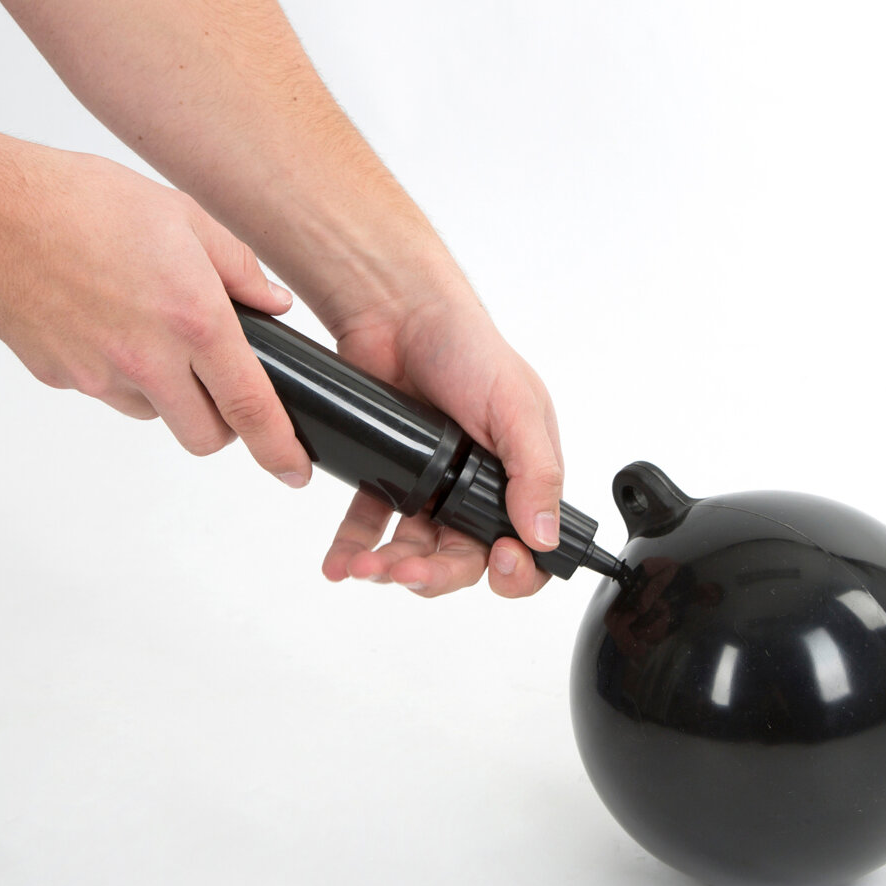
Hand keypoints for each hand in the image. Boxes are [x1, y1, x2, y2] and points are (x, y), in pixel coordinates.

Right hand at [0, 144, 311, 483]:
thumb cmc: (81, 201)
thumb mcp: (182, 216)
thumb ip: (239, 268)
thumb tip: (275, 305)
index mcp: (193, 318)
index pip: (250, 406)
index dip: (278, 448)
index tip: (294, 470)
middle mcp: (149, 358)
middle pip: (204, 436)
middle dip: (222, 425)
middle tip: (218, 384)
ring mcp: (101, 376)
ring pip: (156, 414)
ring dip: (168, 393)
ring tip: (147, 328)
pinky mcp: (64, 379)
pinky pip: (109, 393)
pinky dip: (120, 374)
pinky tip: (105, 322)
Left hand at [319, 292, 563, 598]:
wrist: (397, 310)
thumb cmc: (468, 346)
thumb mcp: (517, 405)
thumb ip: (535, 472)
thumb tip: (543, 535)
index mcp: (521, 476)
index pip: (529, 548)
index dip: (516, 570)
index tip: (498, 562)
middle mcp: (478, 487)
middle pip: (465, 559)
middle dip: (438, 574)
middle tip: (412, 572)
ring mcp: (432, 485)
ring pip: (417, 549)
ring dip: (393, 567)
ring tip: (368, 565)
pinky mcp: (389, 474)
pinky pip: (372, 523)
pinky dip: (356, 547)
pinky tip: (342, 561)